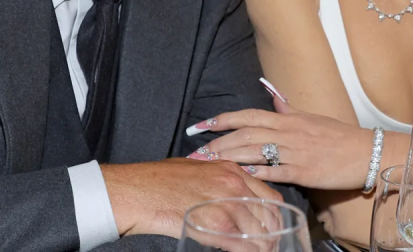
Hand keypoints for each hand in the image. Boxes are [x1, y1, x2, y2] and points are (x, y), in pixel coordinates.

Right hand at [101, 158, 281, 240]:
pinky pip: (244, 245)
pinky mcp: (215, 225)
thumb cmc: (158, 180)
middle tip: (272, 249)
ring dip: (264, 248)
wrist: (137, 191)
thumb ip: (217, 179)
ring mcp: (227, 204)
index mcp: (231, 170)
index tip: (273, 231)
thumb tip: (227, 195)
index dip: (275, 218)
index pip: (269, 196)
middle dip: (274, 236)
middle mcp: (234, 185)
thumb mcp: (195, 169)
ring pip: (260, 233)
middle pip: (270, 216)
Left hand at [189, 93, 373, 189]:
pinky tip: (241, 176)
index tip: (200, 125)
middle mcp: (288, 132)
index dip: (222, 119)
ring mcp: (296, 152)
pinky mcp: (304, 171)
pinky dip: (258, 173)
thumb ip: (288, 109)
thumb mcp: (310, 117)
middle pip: (246, 134)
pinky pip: (277, 171)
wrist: (365, 152)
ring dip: (230, 157)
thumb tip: (273, 95)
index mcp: (288, 119)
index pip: (248, 115)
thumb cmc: (338, 136)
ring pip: (256, 151)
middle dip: (218, 143)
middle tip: (195, 152)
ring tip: (209, 164)